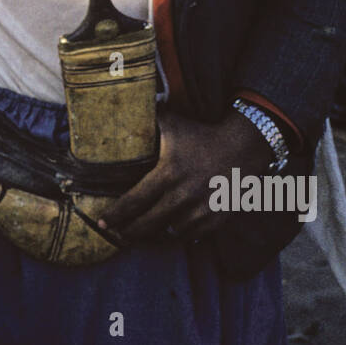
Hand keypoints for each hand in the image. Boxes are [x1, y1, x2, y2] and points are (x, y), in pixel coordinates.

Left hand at [97, 107, 274, 244]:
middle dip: (129, 232)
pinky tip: (170, 231)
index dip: (115, 215)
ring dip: (156, 234)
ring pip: (169, 232)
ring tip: (143, 233)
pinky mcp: (216, 219)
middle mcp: (183, 195)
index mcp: (168, 173)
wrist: (244, 147)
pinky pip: (192, 236)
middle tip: (117, 235)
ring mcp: (201, 210)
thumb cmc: (203, 135)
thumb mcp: (173, 124)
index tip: (102, 222)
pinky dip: (180, 234)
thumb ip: (148, 120)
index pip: (133, 201)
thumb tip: (122, 108)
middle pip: (147, 224)